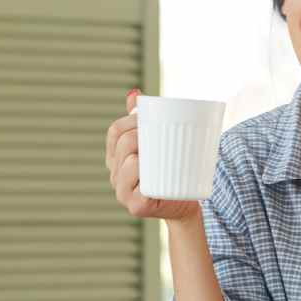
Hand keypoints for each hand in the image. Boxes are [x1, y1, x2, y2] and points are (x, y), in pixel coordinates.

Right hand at [104, 89, 201, 221]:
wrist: (185, 203)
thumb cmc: (171, 170)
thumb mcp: (159, 143)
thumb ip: (145, 119)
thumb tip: (135, 93)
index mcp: (117, 157)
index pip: (115, 132)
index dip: (130, 120)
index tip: (149, 117)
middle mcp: (115, 174)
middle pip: (122, 145)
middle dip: (139, 133)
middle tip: (160, 130)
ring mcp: (123, 192)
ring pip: (127, 165)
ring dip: (141, 153)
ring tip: (159, 148)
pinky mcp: (136, 207)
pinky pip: (134, 191)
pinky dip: (140, 178)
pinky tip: (146, 171)